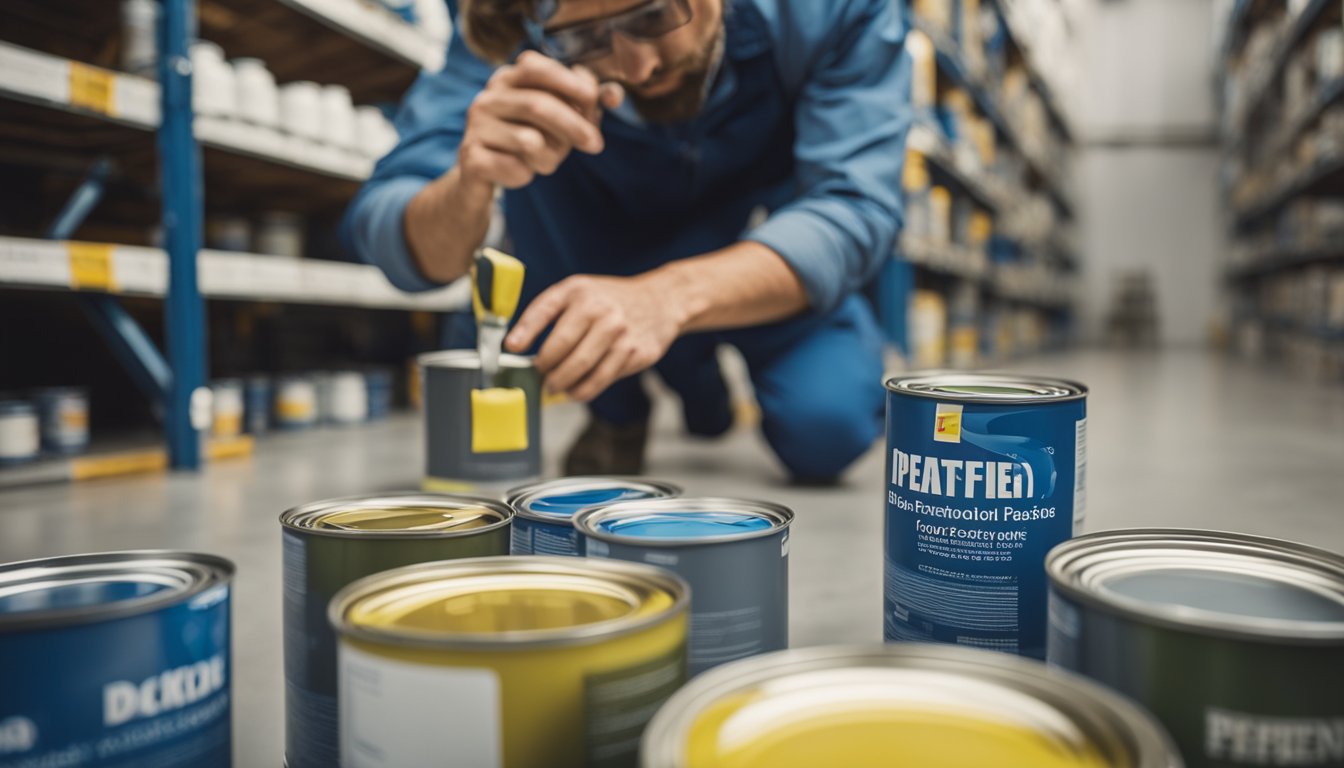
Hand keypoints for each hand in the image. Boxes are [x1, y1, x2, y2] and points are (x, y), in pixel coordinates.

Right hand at [458, 51, 623, 190]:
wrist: (482, 174)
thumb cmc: (528, 139)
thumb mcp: (560, 120)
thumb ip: (587, 105)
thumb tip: (614, 95)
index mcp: (508, 79)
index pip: (536, 67)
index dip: (568, 81)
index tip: (594, 98)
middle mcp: (488, 97)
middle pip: (538, 105)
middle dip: (573, 126)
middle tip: (596, 145)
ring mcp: (475, 126)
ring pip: (530, 142)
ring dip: (551, 158)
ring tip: (546, 162)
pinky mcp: (470, 156)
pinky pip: (515, 168)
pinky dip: (526, 175)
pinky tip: (519, 172)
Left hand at [505, 274, 685, 401]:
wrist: (659, 302)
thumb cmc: (609, 301)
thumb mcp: (577, 292)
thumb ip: (547, 313)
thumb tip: (514, 347)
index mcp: (579, 291)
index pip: (544, 310)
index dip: (525, 332)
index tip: (511, 349)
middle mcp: (600, 309)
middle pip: (562, 349)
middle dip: (545, 369)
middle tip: (540, 378)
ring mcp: (620, 333)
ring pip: (582, 369)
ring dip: (563, 385)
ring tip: (554, 387)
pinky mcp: (635, 353)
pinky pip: (602, 379)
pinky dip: (584, 390)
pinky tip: (575, 390)